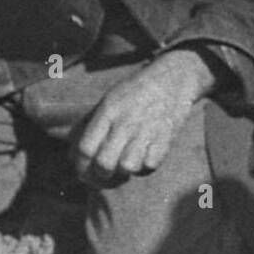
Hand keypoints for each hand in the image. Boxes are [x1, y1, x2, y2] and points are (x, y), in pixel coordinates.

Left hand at [73, 49, 218, 186]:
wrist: (174, 78)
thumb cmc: (136, 90)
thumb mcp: (110, 99)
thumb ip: (96, 123)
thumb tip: (80, 152)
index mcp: (107, 112)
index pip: (85, 148)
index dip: (80, 165)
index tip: (82, 170)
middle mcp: (124, 123)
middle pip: (104, 164)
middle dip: (100, 175)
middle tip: (103, 174)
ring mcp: (146, 132)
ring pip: (127, 168)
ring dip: (124, 172)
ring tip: (125, 164)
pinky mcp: (165, 138)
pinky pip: (150, 166)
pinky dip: (145, 167)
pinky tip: (143, 159)